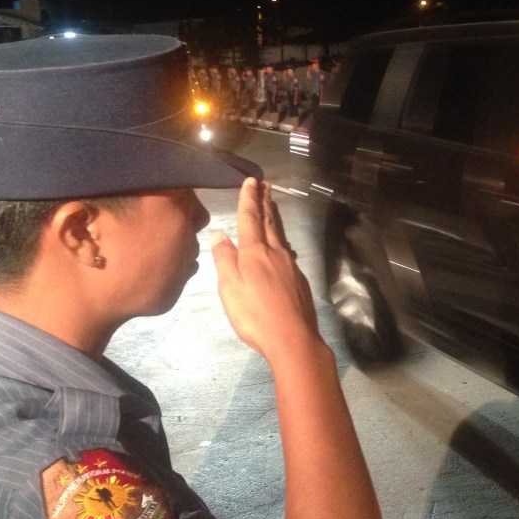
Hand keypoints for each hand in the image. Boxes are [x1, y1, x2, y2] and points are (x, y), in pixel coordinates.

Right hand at [211, 178, 320, 359]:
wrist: (293, 338)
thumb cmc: (254, 315)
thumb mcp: (230, 288)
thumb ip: (225, 260)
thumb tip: (220, 235)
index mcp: (254, 252)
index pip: (250, 218)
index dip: (249, 198)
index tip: (251, 181)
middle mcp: (275, 252)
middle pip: (269, 221)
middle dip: (265, 201)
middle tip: (265, 184)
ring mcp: (290, 265)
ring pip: (280, 234)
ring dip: (274, 217)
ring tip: (272, 205)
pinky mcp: (298, 279)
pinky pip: (287, 250)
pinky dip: (281, 238)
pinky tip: (280, 243)